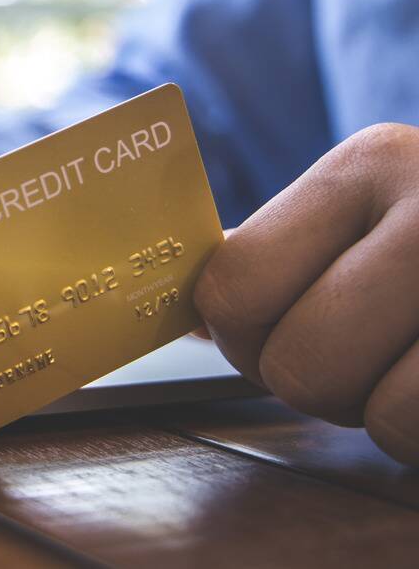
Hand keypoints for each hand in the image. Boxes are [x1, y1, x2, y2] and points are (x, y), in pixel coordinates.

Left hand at [194, 123, 418, 464]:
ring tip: (418, 360)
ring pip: (375, 415)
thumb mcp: (371, 207)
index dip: (243, 333)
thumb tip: (184, 313)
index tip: (278, 326)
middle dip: (319, 378)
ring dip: (387, 412)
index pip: (234, 286)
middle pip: (293, 364)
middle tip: (369, 349)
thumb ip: (280, 250)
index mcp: (372, 164)